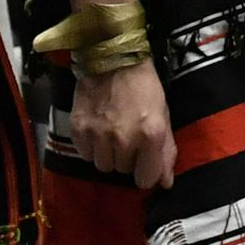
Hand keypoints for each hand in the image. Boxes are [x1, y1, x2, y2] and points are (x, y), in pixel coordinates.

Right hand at [73, 58, 175, 189]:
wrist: (113, 61)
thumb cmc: (144, 88)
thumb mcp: (163, 116)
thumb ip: (166, 151)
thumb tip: (165, 183)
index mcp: (150, 135)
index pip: (145, 179)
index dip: (146, 173)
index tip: (144, 163)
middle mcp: (123, 139)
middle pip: (123, 171)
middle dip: (127, 158)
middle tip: (128, 136)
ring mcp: (99, 135)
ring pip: (103, 166)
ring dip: (108, 154)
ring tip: (112, 133)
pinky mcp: (78, 130)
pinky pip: (85, 155)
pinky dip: (91, 147)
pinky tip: (98, 129)